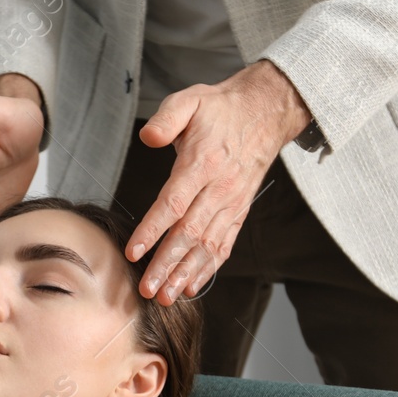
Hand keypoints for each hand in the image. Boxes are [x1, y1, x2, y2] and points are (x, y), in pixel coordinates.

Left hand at [127, 59, 312, 304]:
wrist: (264, 113)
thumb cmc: (220, 109)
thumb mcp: (190, 100)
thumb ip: (167, 118)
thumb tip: (149, 136)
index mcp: (202, 163)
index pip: (173, 203)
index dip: (153, 229)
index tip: (133, 251)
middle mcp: (218, 189)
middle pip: (189, 233)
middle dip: (166, 264)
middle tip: (146, 289)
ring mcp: (231, 204)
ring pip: (206, 246)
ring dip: (185, 274)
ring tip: (166, 297)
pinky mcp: (238, 213)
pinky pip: (224, 246)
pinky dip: (208, 269)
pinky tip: (190, 286)